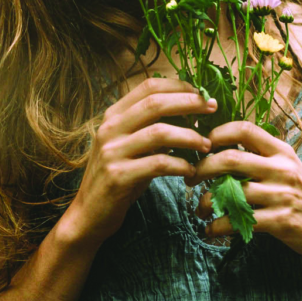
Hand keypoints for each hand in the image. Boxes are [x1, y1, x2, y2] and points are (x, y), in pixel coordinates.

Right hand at [63, 77, 216, 248]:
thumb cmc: (119, 177)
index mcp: (113, 116)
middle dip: (189, 103)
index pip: (148, 86)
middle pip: (155, 103)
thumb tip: (191, 112)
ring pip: (159, 133)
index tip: (202, 94)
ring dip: (189, 136)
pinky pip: (158, 164)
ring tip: (207, 144)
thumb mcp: (131, 146)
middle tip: (213, 108)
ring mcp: (112, 152)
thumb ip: (152, 128)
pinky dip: (180, 165)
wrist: (88, 214)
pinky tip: (191, 171)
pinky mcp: (118, 176)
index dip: (178, 86)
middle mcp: (110, 129)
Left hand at [183, 121, 301, 262]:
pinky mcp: (281, 221)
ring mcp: (282, 195)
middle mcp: (281, 169)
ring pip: (231, 192)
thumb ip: (261, 156)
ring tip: (199, 209)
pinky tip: (211, 230)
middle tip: (189, 178)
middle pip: (230, 158)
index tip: (202, 146)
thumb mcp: (288, 168)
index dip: (218, 133)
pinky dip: (218, 226)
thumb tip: (220, 148)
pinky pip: (240, 221)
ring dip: (206, 202)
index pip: (245, 128)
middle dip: (202, 168)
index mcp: (281, 151)